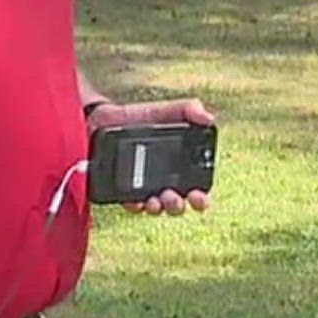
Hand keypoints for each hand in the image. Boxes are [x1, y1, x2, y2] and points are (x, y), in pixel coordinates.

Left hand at [85, 97, 214, 215]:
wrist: (108, 117)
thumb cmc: (143, 117)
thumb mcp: (168, 110)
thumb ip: (190, 110)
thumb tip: (209, 118)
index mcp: (180, 167)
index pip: (195, 189)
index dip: (200, 197)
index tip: (199, 197)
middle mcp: (163, 182)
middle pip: (176, 203)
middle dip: (177, 206)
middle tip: (174, 198)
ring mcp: (143, 188)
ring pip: (155, 207)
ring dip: (158, 208)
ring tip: (156, 200)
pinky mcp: (123, 191)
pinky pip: (130, 203)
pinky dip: (135, 205)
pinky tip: (137, 200)